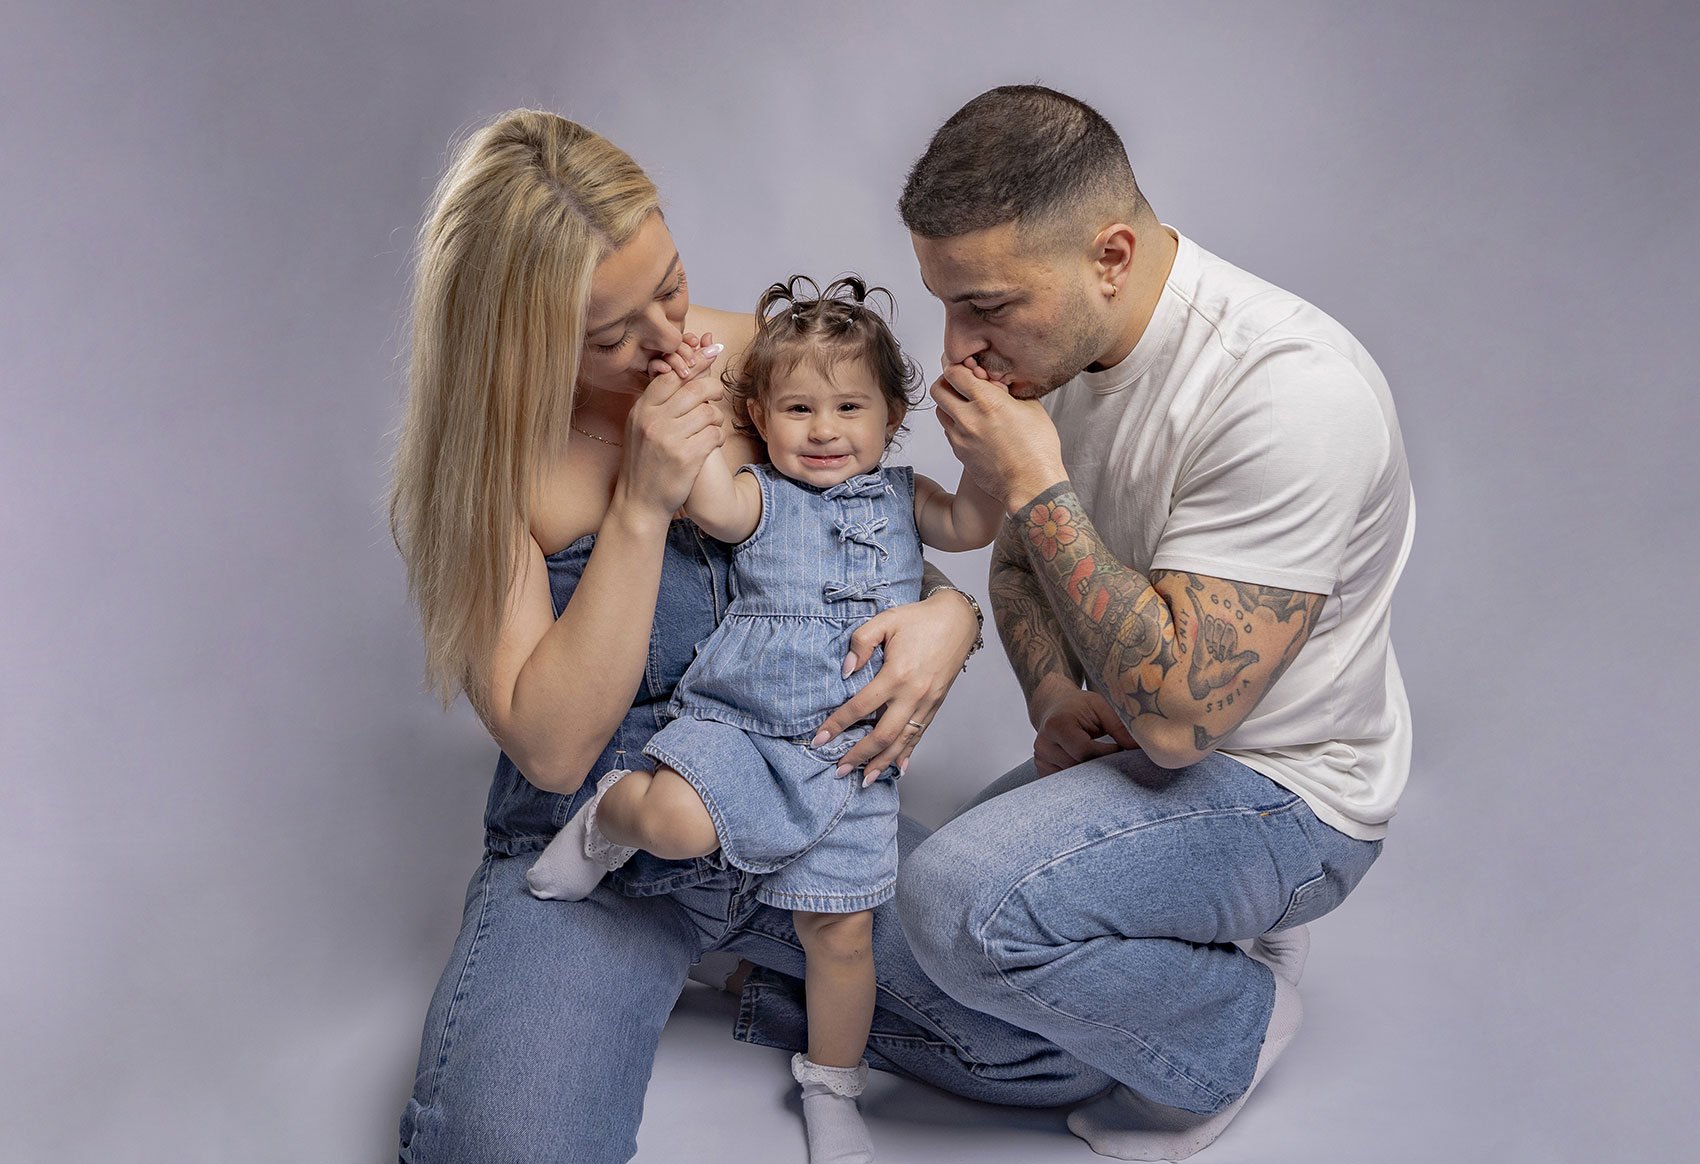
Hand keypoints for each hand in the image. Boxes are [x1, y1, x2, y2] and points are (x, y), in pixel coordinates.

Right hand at [615, 335, 726, 519]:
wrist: (639, 503)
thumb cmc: (643, 465)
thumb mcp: (639, 429)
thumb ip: (656, 404)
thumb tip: (678, 373)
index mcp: (641, 410)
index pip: (671, 377)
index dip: (694, 366)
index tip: (710, 355)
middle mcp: (652, 421)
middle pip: (694, 389)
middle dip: (713, 389)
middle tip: (718, 395)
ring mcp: (669, 439)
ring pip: (709, 412)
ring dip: (717, 418)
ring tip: (712, 427)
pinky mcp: (686, 457)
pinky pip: (715, 435)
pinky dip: (719, 437)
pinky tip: (713, 443)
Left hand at [810, 589, 979, 783]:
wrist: (958, 620)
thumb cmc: (919, 619)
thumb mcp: (885, 621)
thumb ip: (860, 642)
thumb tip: (846, 670)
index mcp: (896, 675)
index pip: (860, 707)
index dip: (837, 725)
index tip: (819, 739)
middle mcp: (913, 695)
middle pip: (882, 736)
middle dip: (859, 756)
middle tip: (839, 770)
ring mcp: (927, 703)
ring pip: (903, 742)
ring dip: (883, 763)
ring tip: (865, 779)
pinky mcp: (936, 705)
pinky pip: (920, 735)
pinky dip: (908, 753)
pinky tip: (899, 768)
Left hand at [930, 357, 1065, 512]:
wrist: (1031, 486)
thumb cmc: (1038, 450)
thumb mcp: (1031, 408)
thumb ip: (1009, 390)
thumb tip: (997, 381)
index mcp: (988, 401)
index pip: (954, 371)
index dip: (960, 366)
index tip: (969, 369)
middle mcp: (968, 417)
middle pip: (939, 388)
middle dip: (948, 382)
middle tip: (962, 384)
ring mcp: (960, 437)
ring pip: (939, 410)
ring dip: (950, 403)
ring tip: (968, 405)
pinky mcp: (959, 452)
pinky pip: (948, 430)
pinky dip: (956, 423)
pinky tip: (973, 425)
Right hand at [1030, 685, 1138, 776]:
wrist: (1053, 706)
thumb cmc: (1079, 705)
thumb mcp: (1101, 706)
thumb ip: (1119, 726)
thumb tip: (1140, 748)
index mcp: (1056, 725)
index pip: (1084, 751)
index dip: (1107, 755)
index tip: (1120, 749)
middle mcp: (1043, 744)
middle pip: (1078, 768)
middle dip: (1101, 768)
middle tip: (1116, 761)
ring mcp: (1040, 759)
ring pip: (1072, 780)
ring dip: (1092, 776)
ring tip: (1103, 764)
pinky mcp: (1042, 770)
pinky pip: (1064, 784)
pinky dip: (1080, 781)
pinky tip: (1088, 771)